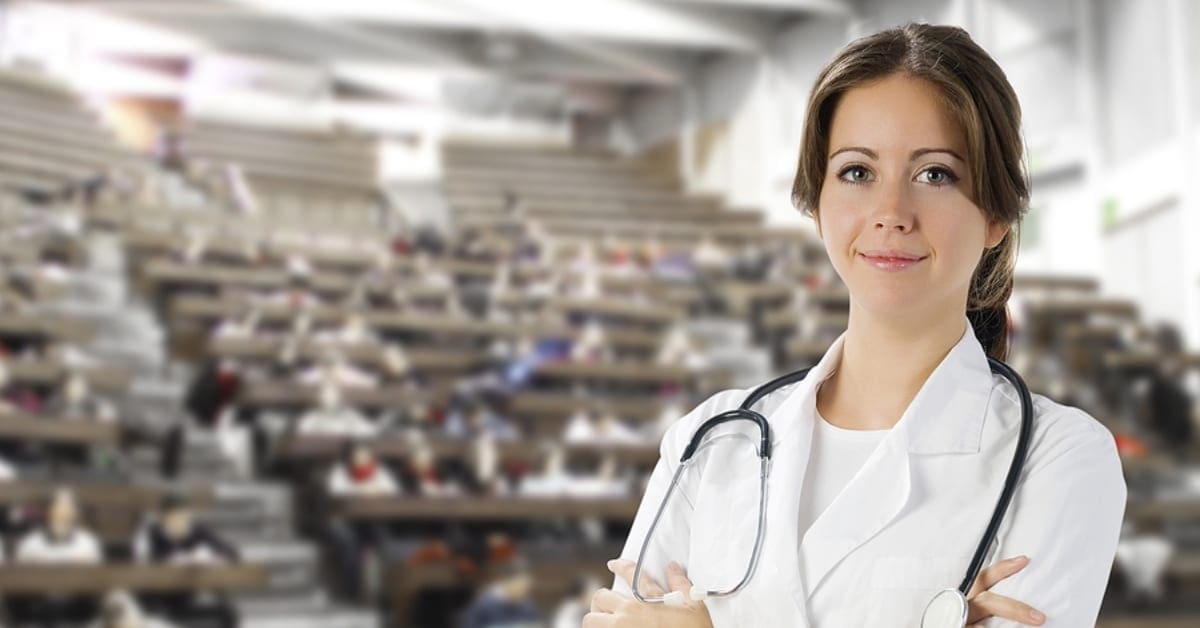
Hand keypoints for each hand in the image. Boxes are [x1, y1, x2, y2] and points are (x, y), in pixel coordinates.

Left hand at [583, 559, 712, 627]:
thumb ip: (681, 584)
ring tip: (604, 623)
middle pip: (599, 598)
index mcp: (648, 598)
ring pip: (590, 620)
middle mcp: (629, 613)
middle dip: (601, 601)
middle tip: (608, 607)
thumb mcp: (693, 605)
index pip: (630, 574)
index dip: (620, 566)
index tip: (613, 564)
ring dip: (595, 620)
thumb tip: (673, 568)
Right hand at [967, 555, 1044, 625]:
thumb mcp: (976, 611)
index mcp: (969, 598)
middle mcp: (962, 608)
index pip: (984, 579)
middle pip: (987, 602)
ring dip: (1007, 624)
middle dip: (1014, 608)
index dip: (1002, 569)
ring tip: (1031, 623)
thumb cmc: (966, 620)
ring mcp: (960, 622)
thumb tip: (1030, 610)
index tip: (1023, 561)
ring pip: (983, 626)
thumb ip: (993, 608)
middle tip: (1039, 617)